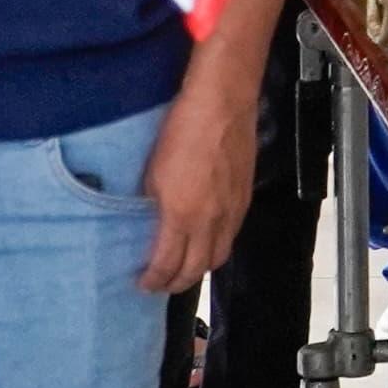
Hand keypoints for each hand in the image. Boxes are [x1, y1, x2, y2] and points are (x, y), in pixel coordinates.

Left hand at [137, 78, 256, 294]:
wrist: (222, 103)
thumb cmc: (180, 130)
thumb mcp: (152, 171)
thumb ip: (153, 206)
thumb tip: (151, 225)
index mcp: (182, 215)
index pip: (167, 264)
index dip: (153, 280)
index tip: (142, 283)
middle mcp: (210, 221)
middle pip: (196, 269)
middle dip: (176, 283)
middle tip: (161, 284)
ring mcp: (232, 211)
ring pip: (218, 258)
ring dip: (199, 269)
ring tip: (184, 269)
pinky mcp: (245, 198)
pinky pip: (232, 236)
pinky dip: (216, 248)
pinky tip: (206, 242)